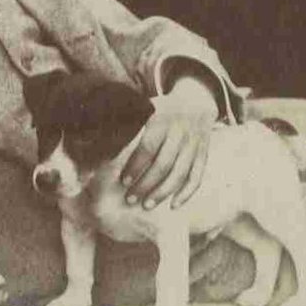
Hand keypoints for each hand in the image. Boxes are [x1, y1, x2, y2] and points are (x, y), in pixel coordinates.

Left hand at [120, 76, 217, 208]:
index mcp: (162, 120)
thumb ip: (128, 120)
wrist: (197, 100)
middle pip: (163, 164)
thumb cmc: (163, 109)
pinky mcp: (203, 154)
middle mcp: (180, 133)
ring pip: (180, 174)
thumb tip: (101, 137)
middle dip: (146, 184)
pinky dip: (186, 193)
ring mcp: (194, 145)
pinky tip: (173, 205)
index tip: (123, 181)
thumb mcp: (146, 107)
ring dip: (163, 192)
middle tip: (130, 199)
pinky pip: (197, 177)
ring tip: (146, 205)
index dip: (135, 166)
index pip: (148, 147)